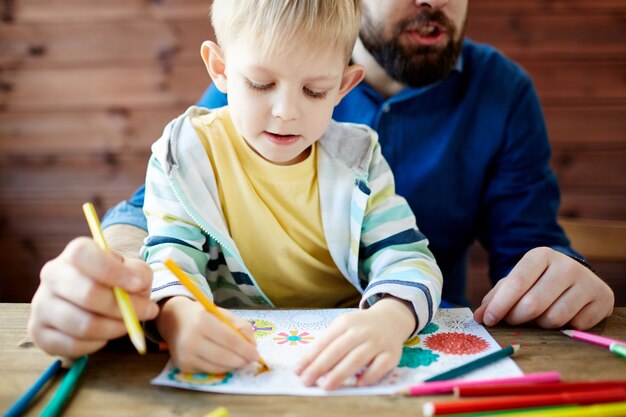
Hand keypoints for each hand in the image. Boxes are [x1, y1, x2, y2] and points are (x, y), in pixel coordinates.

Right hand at [28, 237, 158, 356]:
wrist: (95, 301)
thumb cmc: (117, 282)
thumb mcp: (133, 271)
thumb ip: (139, 274)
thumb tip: (136, 285)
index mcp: (74, 254)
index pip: (83, 255)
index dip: (112, 271)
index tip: (138, 285)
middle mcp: (51, 275)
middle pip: (86, 294)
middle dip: (122, 307)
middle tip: (148, 312)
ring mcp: (41, 304)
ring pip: (82, 324)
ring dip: (115, 328)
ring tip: (129, 324)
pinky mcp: (38, 332)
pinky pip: (73, 345)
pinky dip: (98, 344)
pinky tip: (106, 335)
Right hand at [156, 296, 259, 373]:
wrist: (174, 319)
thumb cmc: (203, 315)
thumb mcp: (223, 314)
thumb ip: (241, 326)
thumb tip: (253, 347)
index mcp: (202, 321)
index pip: (229, 339)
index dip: (245, 349)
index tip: (256, 355)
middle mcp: (191, 339)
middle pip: (223, 356)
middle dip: (241, 360)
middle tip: (251, 361)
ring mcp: (185, 354)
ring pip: (216, 367)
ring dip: (232, 366)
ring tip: (240, 361)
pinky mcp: (182, 365)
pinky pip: (208, 370)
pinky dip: (220, 368)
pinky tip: (225, 362)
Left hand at [294, 297, 415, 389]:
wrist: (391, 319)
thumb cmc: (360, 327)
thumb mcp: (343, 327)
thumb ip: (329, 343)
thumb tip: (309, 365)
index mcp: (346, 322)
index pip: (325, 341)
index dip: (310, 356)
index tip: (298, 370)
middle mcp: (362, 331)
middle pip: (338, 349)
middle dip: (320, 366)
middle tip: (306, 380)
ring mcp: (378, 342)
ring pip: (357, 359)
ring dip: (340, 374)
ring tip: (326, 386)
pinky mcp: (392, 354)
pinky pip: (379, 367)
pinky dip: (368, 376)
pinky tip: (357, 383)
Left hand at [474, 247, 613, 328]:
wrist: (576, 277)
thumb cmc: (538, 281)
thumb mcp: (516, 282)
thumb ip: (496, 298)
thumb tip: (479, 316)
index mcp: (541, 255)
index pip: (516, 283)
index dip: (499, 305)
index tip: (488, 320)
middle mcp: (566, 265)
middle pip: (532, 304)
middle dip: (517, 318)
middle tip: (512, 320)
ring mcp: (587, 282)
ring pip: (553, 318)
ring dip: (540, 324)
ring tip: (539, 315)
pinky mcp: (602, 299)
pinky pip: (574, 326)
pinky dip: (563, 328)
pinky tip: (562, 316)